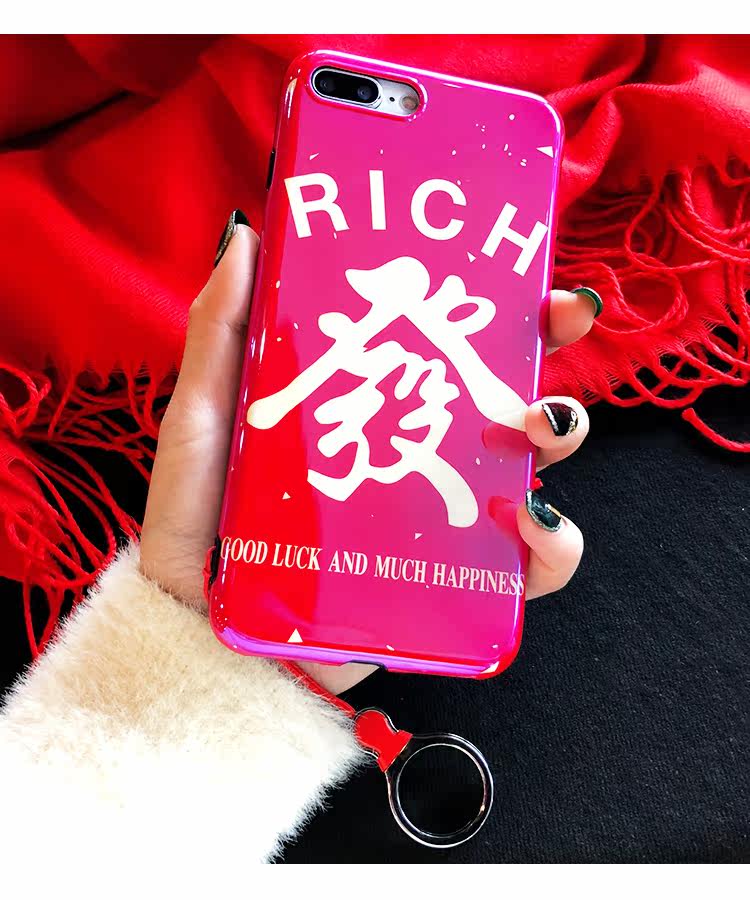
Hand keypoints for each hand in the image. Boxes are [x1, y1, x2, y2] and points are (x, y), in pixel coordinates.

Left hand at [140, 212, 599, 693]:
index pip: (445, 347)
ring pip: (530, 470)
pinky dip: (551, 545)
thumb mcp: (207, 413)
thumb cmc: (199, 517)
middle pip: (506, 398)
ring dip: (560, 435)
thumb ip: (220, 329)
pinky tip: (527, 522)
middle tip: (561, 327)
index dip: (499, 306)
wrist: (200, 627)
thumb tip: (245, 233)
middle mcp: (414, 454)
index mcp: (370, 405)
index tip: (531, 274)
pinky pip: (524, 567)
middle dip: (549, 348)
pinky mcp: (446, 584)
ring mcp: (434, 517)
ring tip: (538, 426)